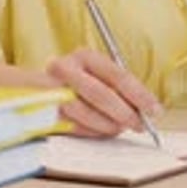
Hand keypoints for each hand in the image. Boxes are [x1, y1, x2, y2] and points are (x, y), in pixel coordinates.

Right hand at [46, 47, 161, 137]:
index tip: (154, 109)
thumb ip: (118, 87)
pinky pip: (73, 126)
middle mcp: (66, 69)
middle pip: (101, 94)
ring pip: (86, 112)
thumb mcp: (96, 74)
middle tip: (139, 124)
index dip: (139, 94)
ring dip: (108, 125)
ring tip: (120, 128)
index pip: (118, 75)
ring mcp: (51, 90)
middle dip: (125, 113)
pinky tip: (102, 131)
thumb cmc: (75, 81)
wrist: (32, 88)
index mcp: (85, 55)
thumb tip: (144, 108)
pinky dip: (92, 131)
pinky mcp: (44, 111)